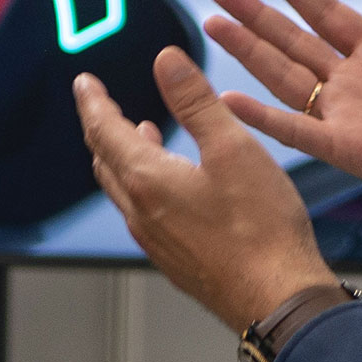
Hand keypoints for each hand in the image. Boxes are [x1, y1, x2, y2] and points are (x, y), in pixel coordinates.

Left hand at [74, 48, 334, 329]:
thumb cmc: (261, 229)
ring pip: (123, 189)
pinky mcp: (175, 260)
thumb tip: (167, 62)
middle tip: (102, 104)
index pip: (104, 130)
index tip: (84, 83)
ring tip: (139, 133)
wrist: (278, 299)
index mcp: (148, 180)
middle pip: (106, 160)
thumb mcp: (232, 148)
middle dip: (102, 127)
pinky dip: (142, 185)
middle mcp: (141, 213)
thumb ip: (196, 101)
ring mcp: (156, 241)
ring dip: (122, 156)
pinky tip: (170, 183)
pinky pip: (142, 213)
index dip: (92, 101)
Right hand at [204, 0, 361, 218]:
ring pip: (283, 75)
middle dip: (255, 16)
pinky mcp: (343, 146)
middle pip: (292, 40)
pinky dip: (260, 117)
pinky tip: (228, 99)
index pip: (326, 12)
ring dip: (247, 51)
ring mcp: (344, 114)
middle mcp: (354, 81)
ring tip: (213, 25)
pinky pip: (293, 129)